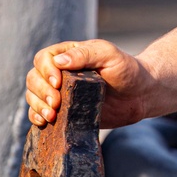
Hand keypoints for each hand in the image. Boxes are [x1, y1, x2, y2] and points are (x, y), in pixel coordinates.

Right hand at [25, 40, 150, 128]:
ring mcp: (61, 92)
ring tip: (51, 115)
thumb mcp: (110, 55)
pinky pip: (40, 112)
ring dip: (37, 105)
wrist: (141, 95)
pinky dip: (37, 116)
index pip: (44, 59)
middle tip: (56, 103)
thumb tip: (58, 61)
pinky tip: (44, 122)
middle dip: (41, 92)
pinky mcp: (64, 110)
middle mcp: (60, 72)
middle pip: (34, 78)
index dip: (46, 71)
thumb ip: (86, 54)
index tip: (58, 83)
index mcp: (69, 55)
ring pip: (34, 95)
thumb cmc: (128, 71)